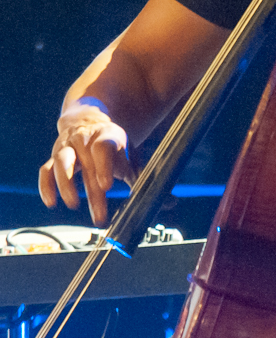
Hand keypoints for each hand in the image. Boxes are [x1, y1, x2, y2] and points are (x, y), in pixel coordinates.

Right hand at [38, 101, 135, 225]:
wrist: (90, 121)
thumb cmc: (113, 145)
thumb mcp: (131, 157)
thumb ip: (145, 178)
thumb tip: (168, 202)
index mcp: (108, 137)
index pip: (104, 148)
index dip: (105, 166)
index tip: (107, 186)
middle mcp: (85, 140)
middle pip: (87, 165)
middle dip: (93, 193)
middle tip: (100, 217)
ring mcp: (67, 147)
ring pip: (61, 162)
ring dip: (65, 185)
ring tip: (73, 204)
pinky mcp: (54, 157)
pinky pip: (45, 170)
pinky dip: (46, 186)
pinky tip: (52, 202)